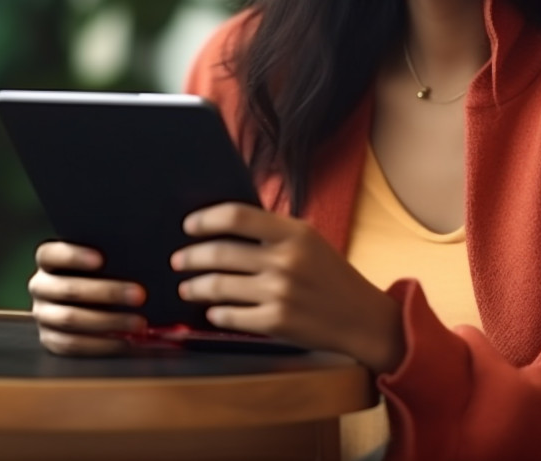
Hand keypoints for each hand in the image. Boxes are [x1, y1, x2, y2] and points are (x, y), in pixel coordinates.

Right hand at [28, 241, 146, 355]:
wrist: (82, 303)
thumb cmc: (101, 274)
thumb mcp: (101, 262)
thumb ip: (112, 257)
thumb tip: (144, 257)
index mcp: (47, 261)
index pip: (50, 254)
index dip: (74, 256)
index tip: (102, 259)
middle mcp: (40, 286)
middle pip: (68, 289)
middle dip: (107, 292)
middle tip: (140, 294)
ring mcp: (42, 315)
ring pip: (70, 319)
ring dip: (108, 321)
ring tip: (139, 323)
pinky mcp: (49, 340)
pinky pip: (72, 345)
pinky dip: (101, 344)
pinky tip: (125, 341)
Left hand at [171, 203, 404, 372]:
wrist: (363, 318)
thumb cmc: (332, 276)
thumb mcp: (309, 241)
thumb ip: (272, 232)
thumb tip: (224, 225)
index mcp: (294, 233)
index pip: (237, 217)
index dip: (205, 219)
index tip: (189, 226)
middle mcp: (285, 260)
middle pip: (219, 252)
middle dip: (190, 257)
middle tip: (178, 260)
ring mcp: (280, 293)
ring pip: (218, 286)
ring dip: (195, 287)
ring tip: (187, 288)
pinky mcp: (277, 322)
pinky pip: (230, 316)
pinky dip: (215, 313)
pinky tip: (213, 311)